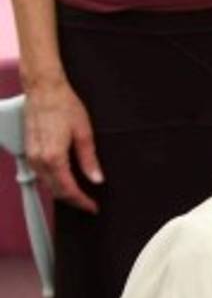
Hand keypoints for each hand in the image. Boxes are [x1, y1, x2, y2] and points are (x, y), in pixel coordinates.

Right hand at [24, 78, 103, 212]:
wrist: (44, 90)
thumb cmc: (63, 106)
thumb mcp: (84, 133)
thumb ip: (89, 159)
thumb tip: (96, 178)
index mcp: (54, 157)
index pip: (68, 189)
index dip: (82, 201)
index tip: (92, 207)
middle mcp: (39, 159)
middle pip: (55, 191)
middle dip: (73, 200)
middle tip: (88, 203)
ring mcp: (31, 154)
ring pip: (46, 184)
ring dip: (62, 192)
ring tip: (79, 194)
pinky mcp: (29, 150)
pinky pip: (40, 174)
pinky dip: (52, 181)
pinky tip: (64, 180)